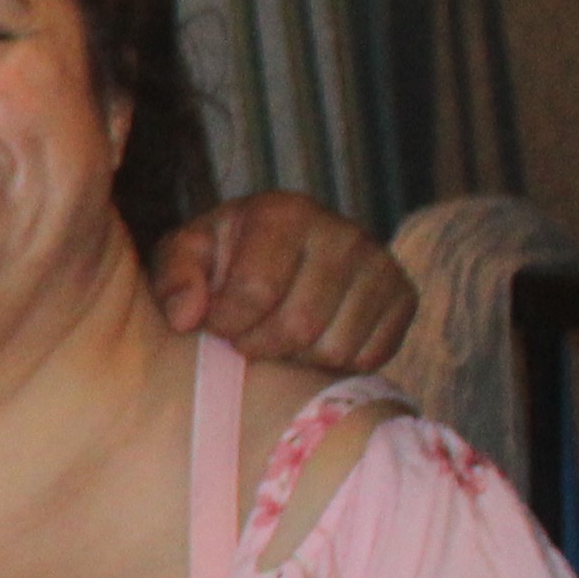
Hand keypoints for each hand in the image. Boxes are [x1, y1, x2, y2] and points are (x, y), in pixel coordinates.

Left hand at [152, 192, 417, 376]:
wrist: (284, 259)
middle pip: (299, 326)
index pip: (255, 291)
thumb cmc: (224, 261)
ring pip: (335, 348)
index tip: (216, 325)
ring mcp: (380, 263)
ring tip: (279, 339)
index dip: (227, 324)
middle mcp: (342, 232)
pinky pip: (368, 357)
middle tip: (247, 339)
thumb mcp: (186, 258)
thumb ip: (174, 279)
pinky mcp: (404, 297)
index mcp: (284, 212)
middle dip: (261, 347)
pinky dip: (335, 365)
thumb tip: (188, 316)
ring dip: (297, 360)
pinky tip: (313, 343)